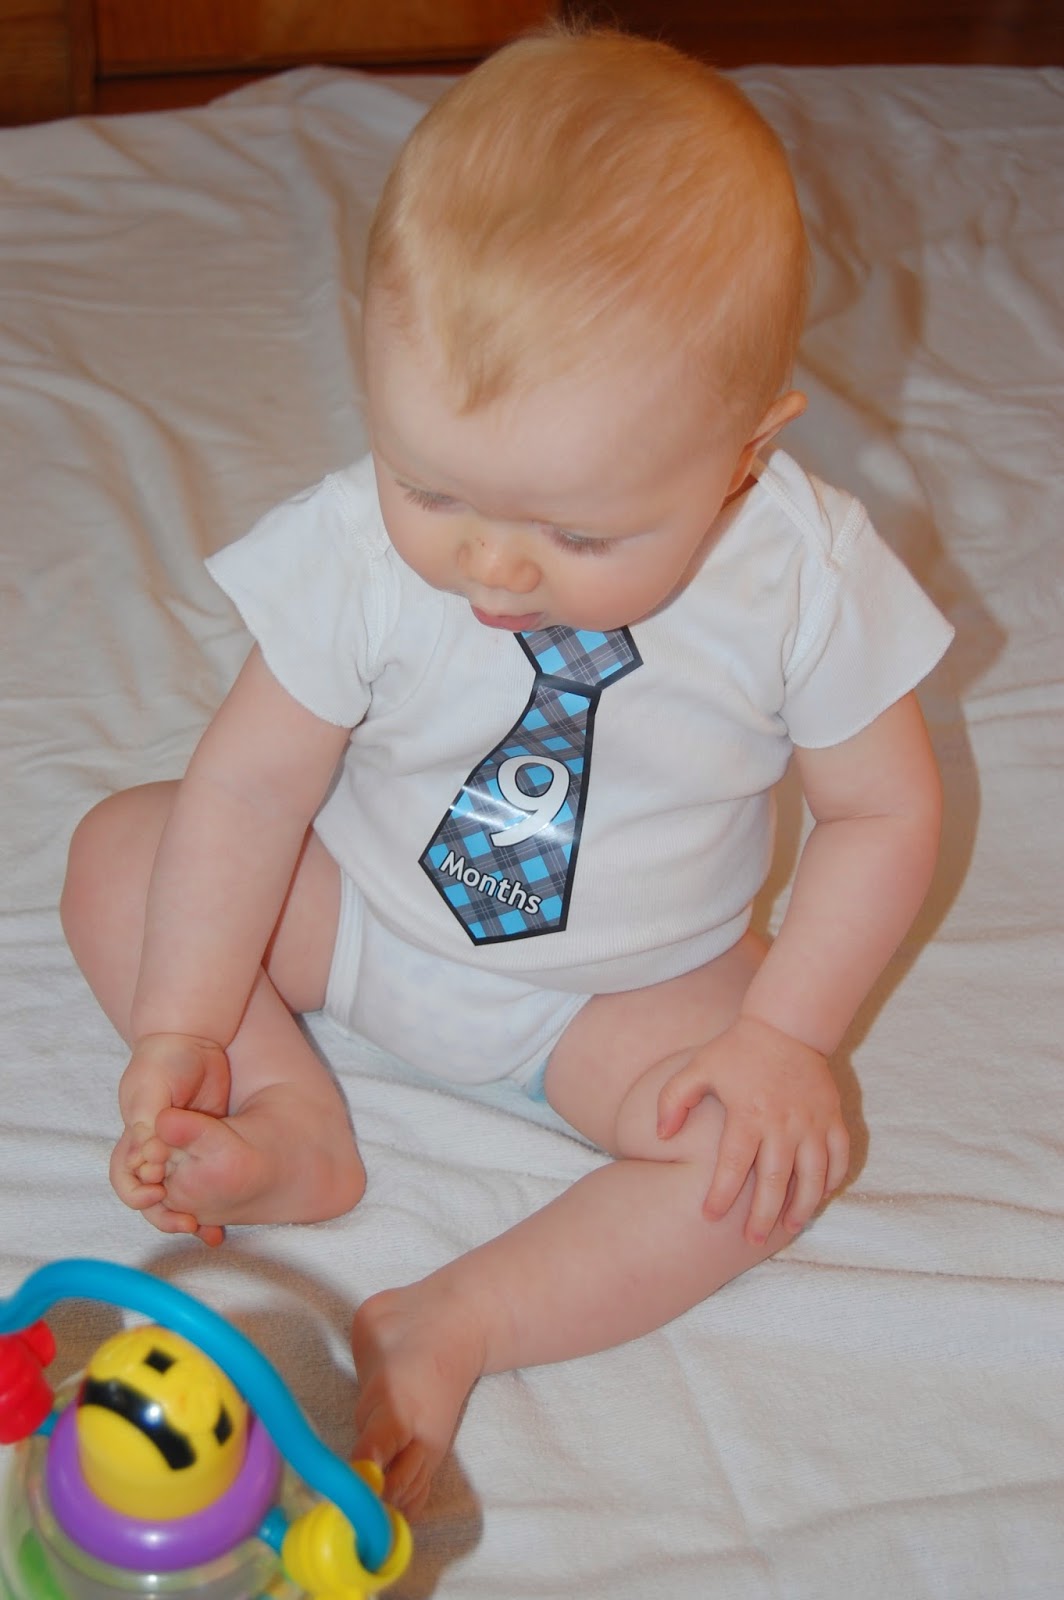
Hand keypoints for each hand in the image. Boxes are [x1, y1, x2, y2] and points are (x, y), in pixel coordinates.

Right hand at [110, 1033, 229, 1243]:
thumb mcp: (151, 1089)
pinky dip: (213, 1201)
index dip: (139, 1195)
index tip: (160, 1194)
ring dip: (192, 1216)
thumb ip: (147, 1122)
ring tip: (212, 1235)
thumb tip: (147, 1157)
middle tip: (191, 1226)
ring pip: (181, 1194)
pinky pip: (206, 1180)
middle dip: (169, 1217)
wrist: (195, 1038)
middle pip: (154, 1197)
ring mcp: (180, 1149)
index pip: (128, 1182)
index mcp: (135, 1141)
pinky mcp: (206, 1144)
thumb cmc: (164, 1061)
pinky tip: (225, 1219)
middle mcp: (154, 1151)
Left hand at [656, 1015, 848, 1244]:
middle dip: (762, 1215)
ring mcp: (812, 1122)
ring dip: (802, 1205)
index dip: (720, 1194)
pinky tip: (822, 1195)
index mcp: (748, 1114)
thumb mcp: (698, 1067)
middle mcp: (783, 1123)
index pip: (733, 1165)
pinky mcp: (832, 1116)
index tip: (709, 1216)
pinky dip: (833, 1179)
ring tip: (790, 1228)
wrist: (787, 1024)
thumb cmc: (738, 1049)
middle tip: (751, 1240)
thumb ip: (673, 1099)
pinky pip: (839, 1156)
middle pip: (775, 1180)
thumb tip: (661, 1135)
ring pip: (813, 1175)